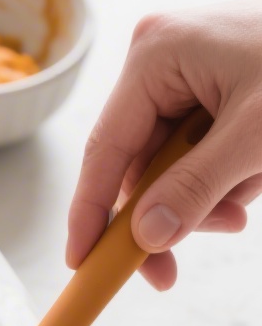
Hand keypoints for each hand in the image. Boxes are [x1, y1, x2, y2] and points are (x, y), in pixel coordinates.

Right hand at [66, 4, 261, 287]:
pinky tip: (253, 176)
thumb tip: (146, 237)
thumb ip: (196, 188)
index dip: (91, 214)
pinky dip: (222, 177)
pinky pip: (196, 153)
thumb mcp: (255, 138)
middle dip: (169, 212)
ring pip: (168, 167)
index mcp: (156, 55)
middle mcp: (159, 61)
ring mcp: (184, 73)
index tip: (81, 264)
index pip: (105, 150)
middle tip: (172, 270)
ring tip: (251, 193)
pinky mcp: (208, 89)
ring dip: (206, 197)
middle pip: (137, 166)